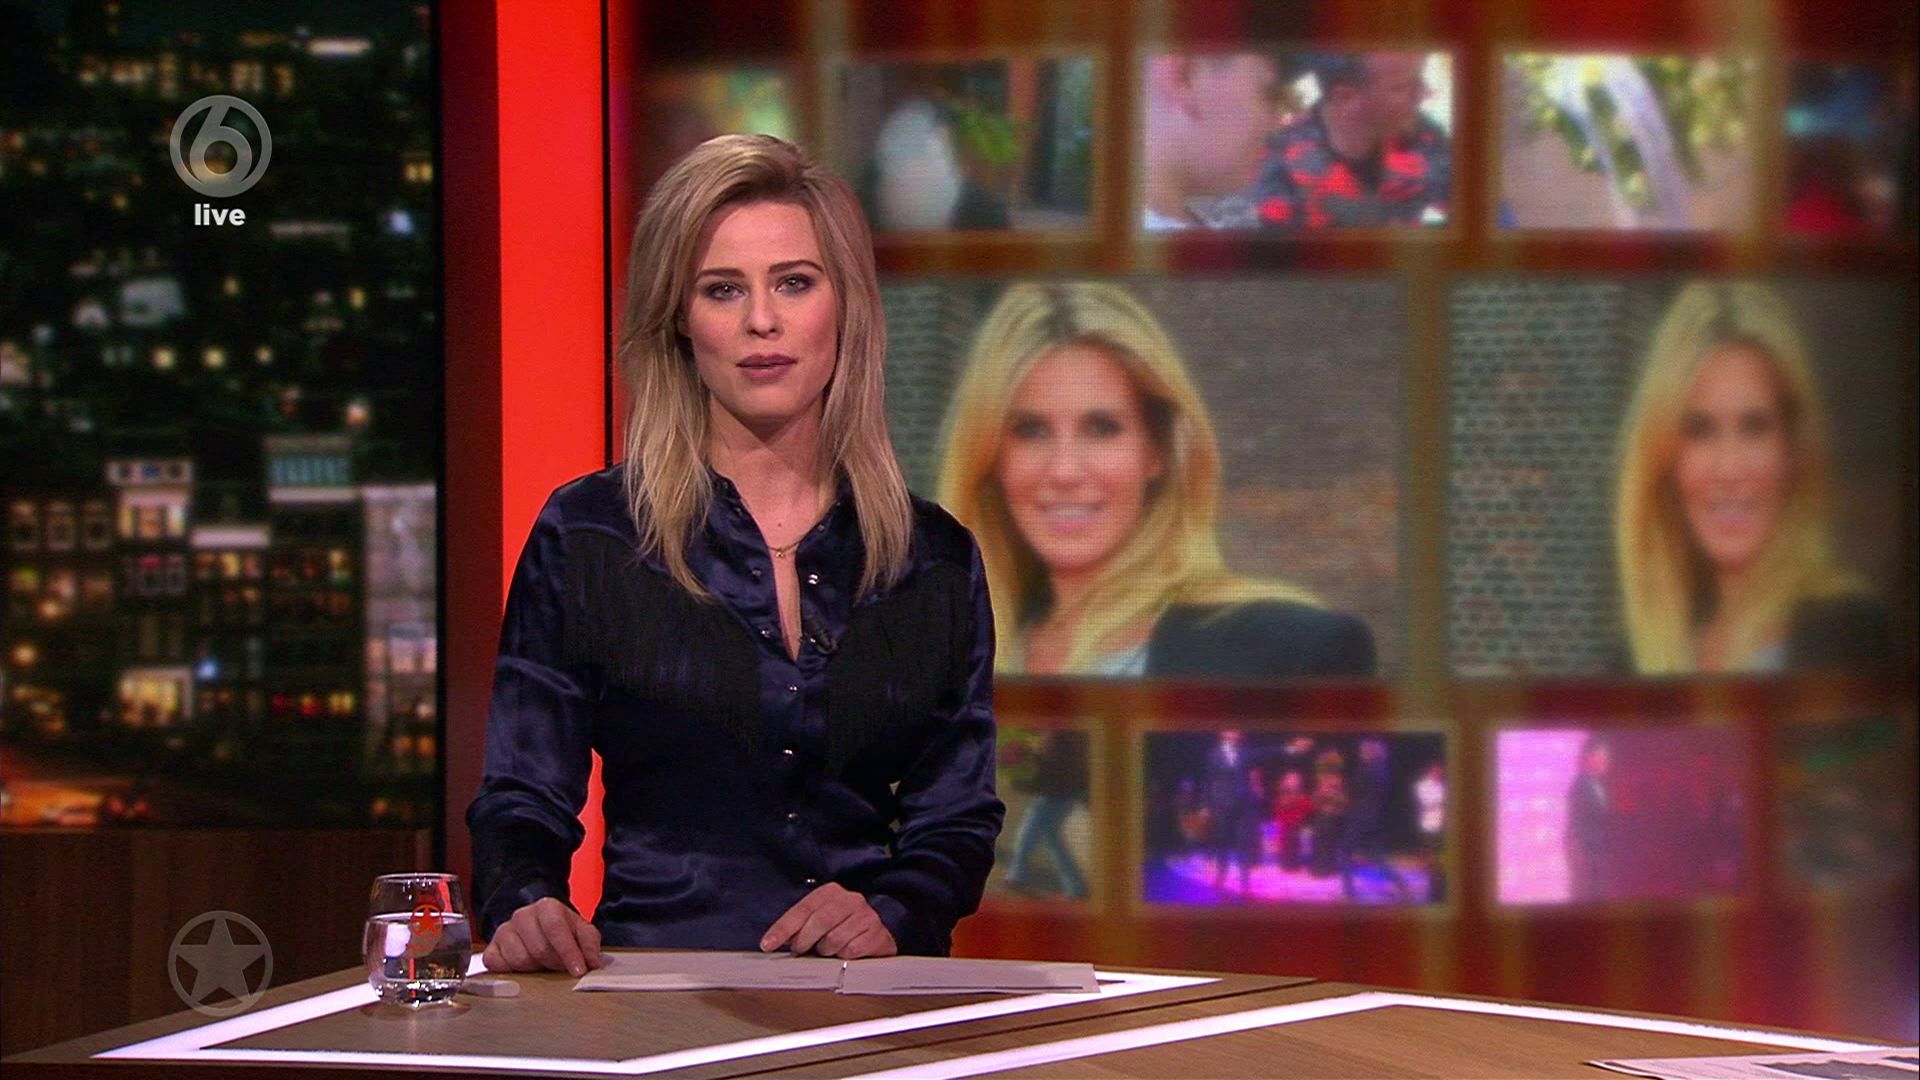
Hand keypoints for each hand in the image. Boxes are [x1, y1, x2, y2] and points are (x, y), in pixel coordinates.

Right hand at [481, 897, 605, 975]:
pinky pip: (498, 965)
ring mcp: (504, 931)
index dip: (568, 951)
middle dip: (554, 963)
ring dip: (534, 969)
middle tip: (560, 967)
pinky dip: (511, 971)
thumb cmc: (562, 931)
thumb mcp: (582, 932)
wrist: (538, 927)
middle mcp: (522, 915)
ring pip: (519, 959)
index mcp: (547, 907)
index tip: (578, 971)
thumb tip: (593, 963)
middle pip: (538, 948)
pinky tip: (523, 969)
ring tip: (542, 965)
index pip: (555, 928)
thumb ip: (590, 944)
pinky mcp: (491, 948)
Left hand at [759, 883, 897, 958]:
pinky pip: (851, 951)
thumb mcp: (818, 920)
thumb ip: (798, 927)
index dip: (783, 928)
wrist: (875, 932)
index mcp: (831, 892)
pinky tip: (844, 953)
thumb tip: (772, 941)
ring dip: (826, 951)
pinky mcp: (877, 933)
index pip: (802, 909)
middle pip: (819, 922)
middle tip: (801, 951)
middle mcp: (850, 899)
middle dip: (804, 941)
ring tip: (828, 950)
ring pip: (835, 939)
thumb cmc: (841, 927)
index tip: (767, 944)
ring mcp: (866, 915)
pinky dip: (843, 956)